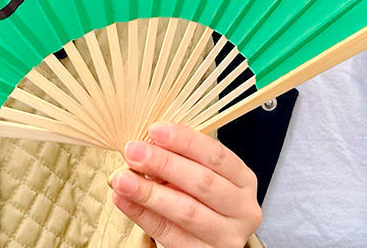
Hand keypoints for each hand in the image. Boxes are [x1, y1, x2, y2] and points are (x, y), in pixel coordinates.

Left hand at [110, 122, 261, 247]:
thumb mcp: (203, 180)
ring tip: (122, 178)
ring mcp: (226, 236)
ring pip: (187, 211)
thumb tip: (147, 146)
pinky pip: (169, 235)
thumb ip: (183, 164)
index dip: (187, 141)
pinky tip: (124, 200)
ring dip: (150, 192)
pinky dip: (143, 216)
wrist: (207, 243)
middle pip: (203, 183)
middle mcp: (243, 209)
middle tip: (134, 151)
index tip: (155, 130)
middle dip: (165, 164)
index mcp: (244, 181)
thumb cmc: (203, 204)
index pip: (218, 156)